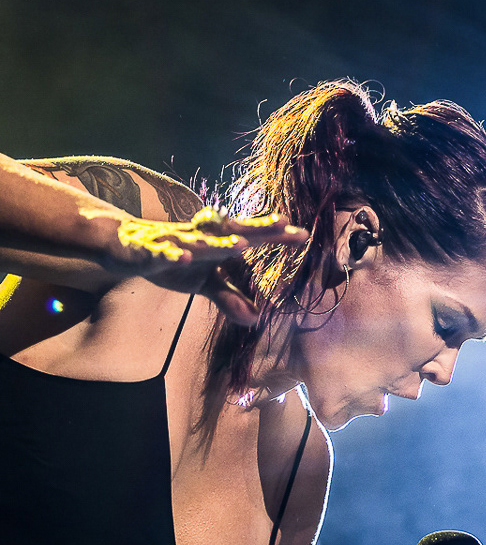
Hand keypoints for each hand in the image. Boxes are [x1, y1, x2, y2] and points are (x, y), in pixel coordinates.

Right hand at [98, 207, 307, 324]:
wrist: (123, 244)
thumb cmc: (172, 258)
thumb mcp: (203, 282)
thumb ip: (230, 297)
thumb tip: (256, 319)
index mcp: (215, 243)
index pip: (249, 237)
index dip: (274, 235)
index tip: (303, 234)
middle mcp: (199, 237)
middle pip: (231, 232)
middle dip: (257, 229)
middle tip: (283, 224)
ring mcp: (174, 241)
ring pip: (199, 243)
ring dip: (219, 244)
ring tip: (242, 244)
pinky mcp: (148, 250)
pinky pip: (161, 253)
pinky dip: (171, 256)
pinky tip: (184, 260)